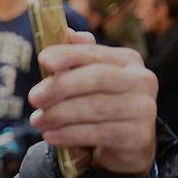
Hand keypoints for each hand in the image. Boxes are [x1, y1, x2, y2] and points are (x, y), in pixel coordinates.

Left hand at [28, 31, 157, 175]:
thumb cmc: (99, 105)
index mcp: (127, 61)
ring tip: (37, 121)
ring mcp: (144, 109)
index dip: (68, 55)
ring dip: (60, 114)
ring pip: (95, 107)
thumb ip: (78, 58)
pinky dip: (70, 134)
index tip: (43, 60)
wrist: (123, 144)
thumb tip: (69, 33)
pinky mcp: (139, 136)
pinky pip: (99, 133)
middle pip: (96, 78)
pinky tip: (51, 136)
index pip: (94, 53)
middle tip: (33, 98)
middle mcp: (141, 81)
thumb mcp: (88, 80)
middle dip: (60, 87)